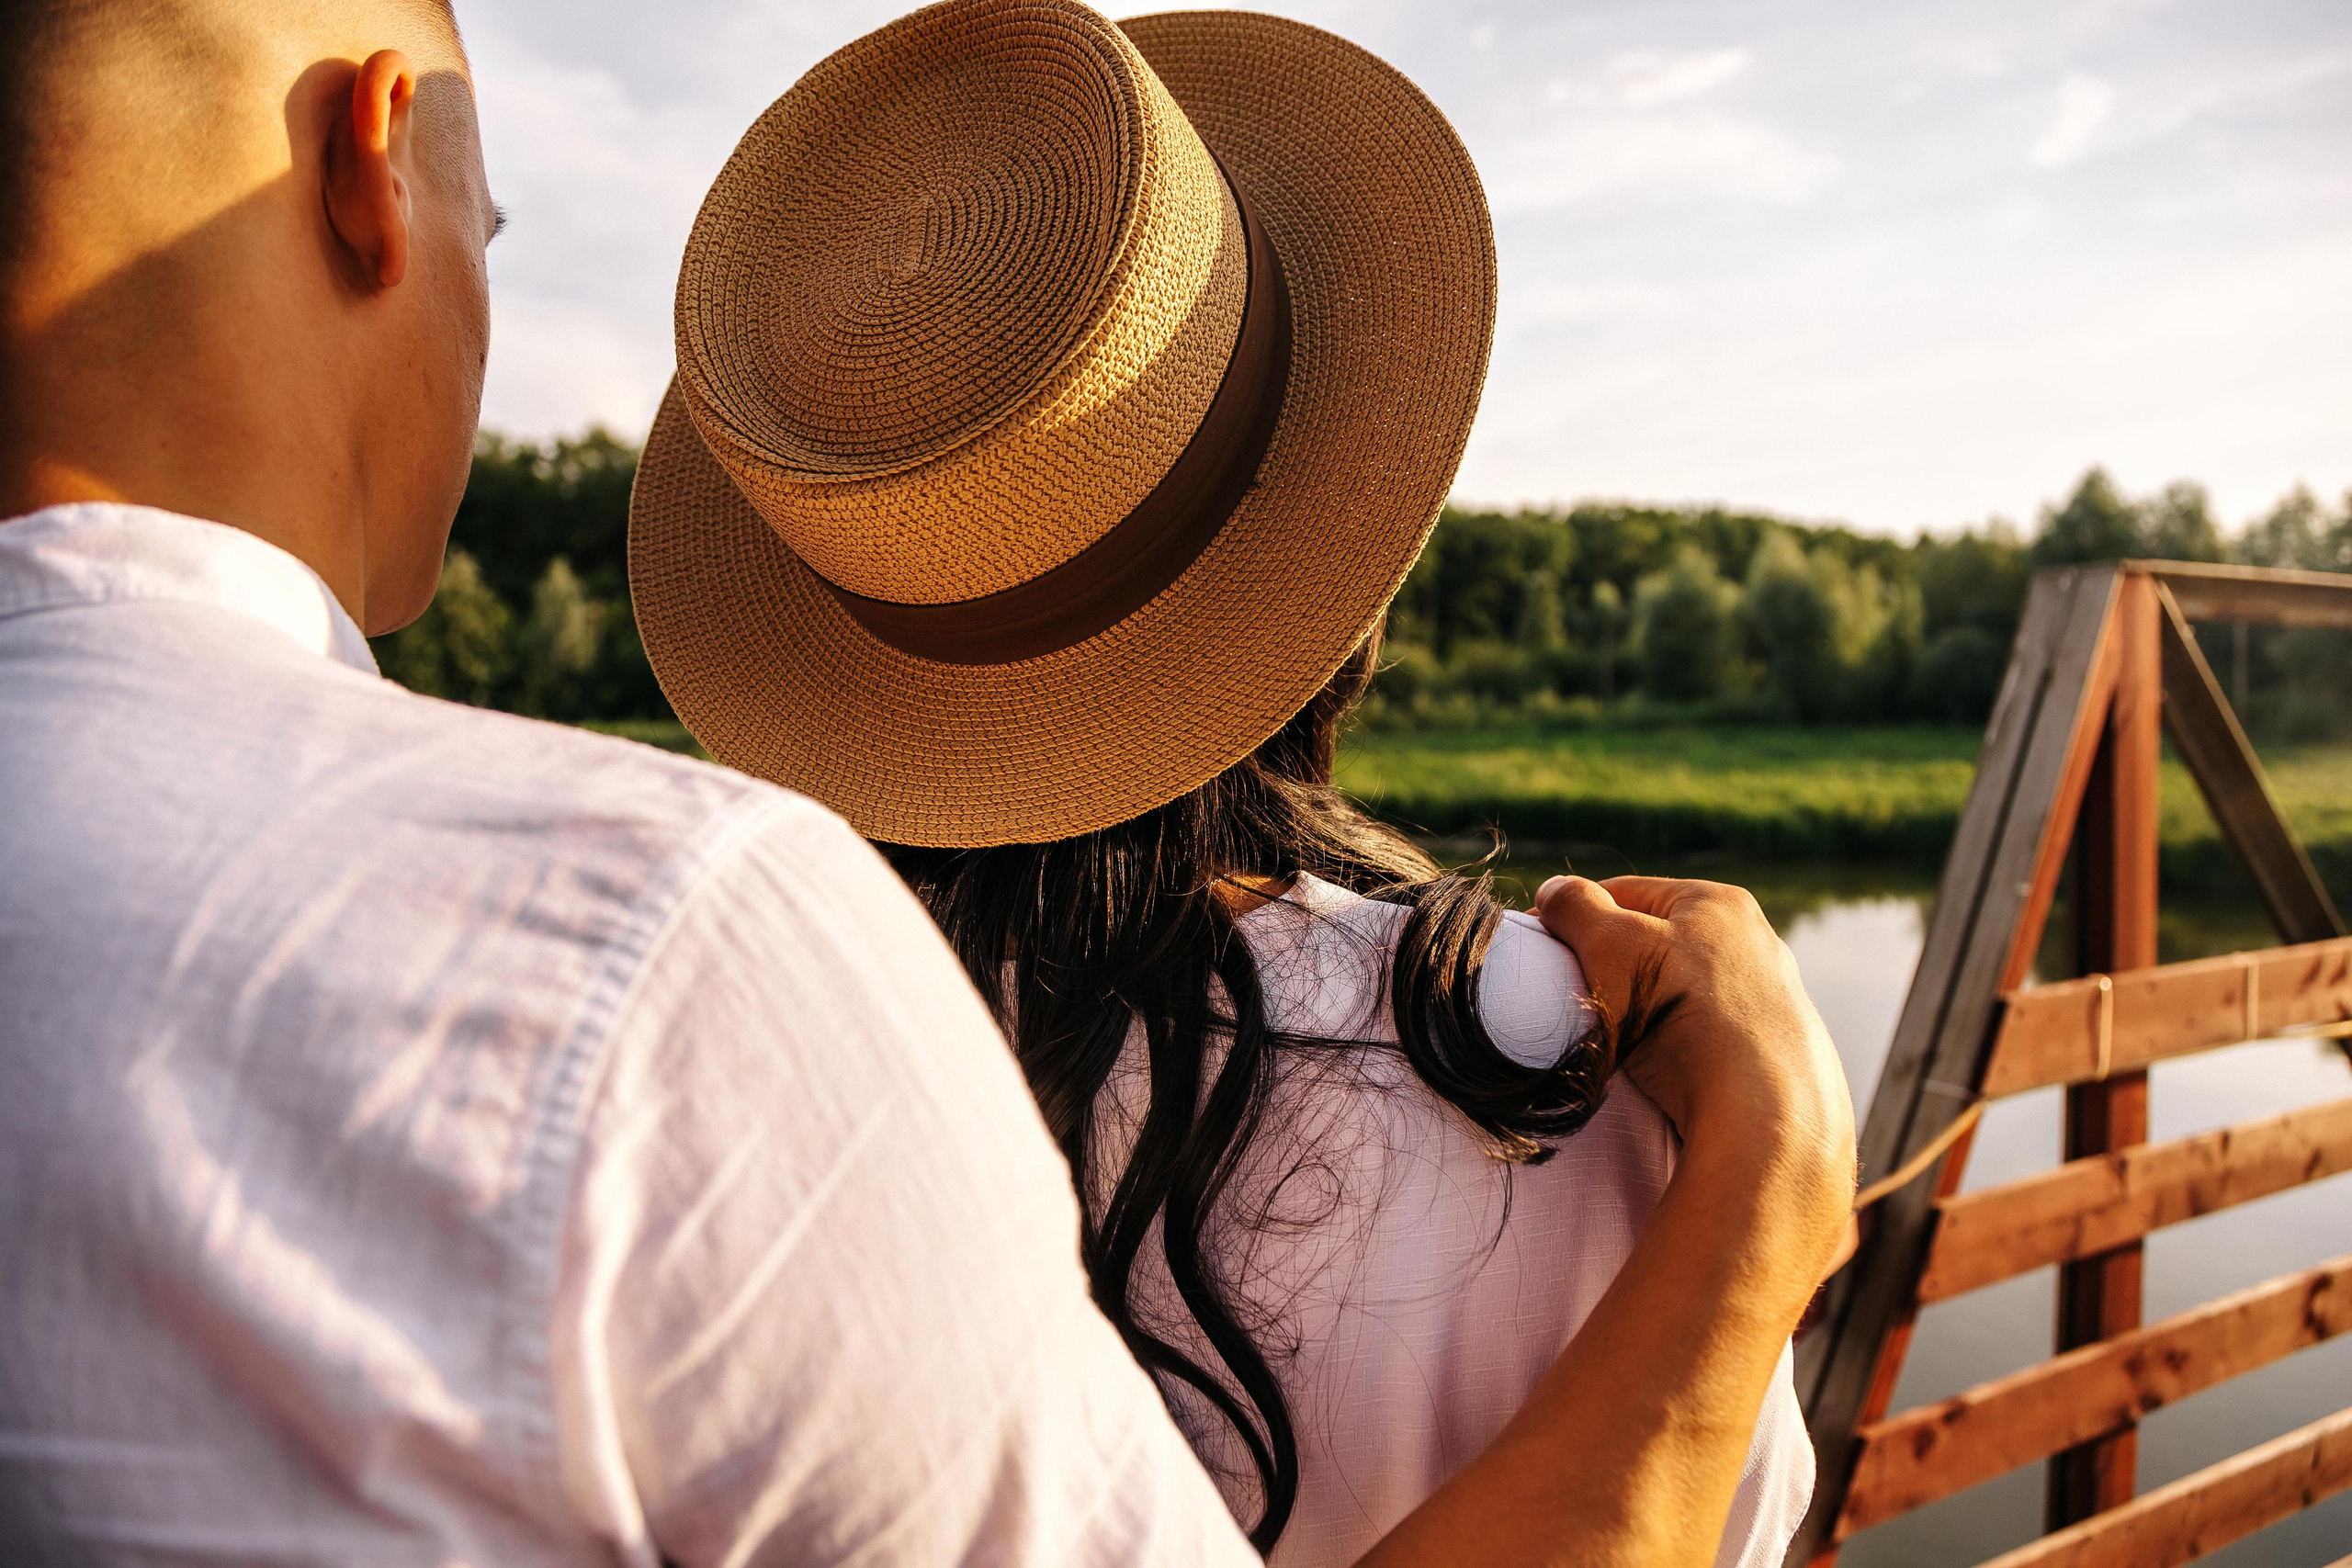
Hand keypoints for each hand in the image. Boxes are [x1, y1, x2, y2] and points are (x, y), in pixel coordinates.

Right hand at [1535, 874, 1856, 1279]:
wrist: (1762, 1109)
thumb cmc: (1681, 1014)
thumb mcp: (1611, 946)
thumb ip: (1575, 908)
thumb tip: (1554, 893)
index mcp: (1718, 903)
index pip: (1625, 893)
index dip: (1577, 918)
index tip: (1544, 953)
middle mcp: (1755, 942)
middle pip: (1656, 943)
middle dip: (1613, 967)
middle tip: (1579, 999)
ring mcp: (1771, 999)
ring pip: (1681, 992)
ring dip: (1645, 1011)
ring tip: (1616, 1043)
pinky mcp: (1777, 1051)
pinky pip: (1707, 1034)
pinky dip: (1677, 1046)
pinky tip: (1662, 1070)